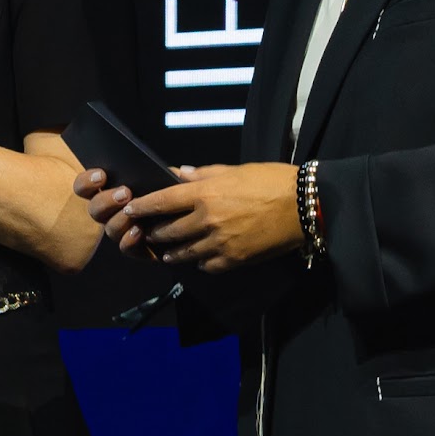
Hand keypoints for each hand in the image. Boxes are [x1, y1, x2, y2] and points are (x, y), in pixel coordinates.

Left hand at [100, 162, 303, 273]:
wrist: (304, 206)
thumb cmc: (271, 180)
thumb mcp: (234, 170)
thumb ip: (203, 175)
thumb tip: (179, 173)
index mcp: (205, 194)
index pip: (162, 201)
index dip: (142, 206)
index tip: (130, 209)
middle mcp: (207, 220)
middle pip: (168, 231)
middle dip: (154, 232)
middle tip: (147, 232)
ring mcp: (220, 243)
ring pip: (184, 253)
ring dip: (172, 252)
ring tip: (167, 251)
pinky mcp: (234, 260)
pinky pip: (206, 266)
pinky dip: (199, 263)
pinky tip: (198, 259)